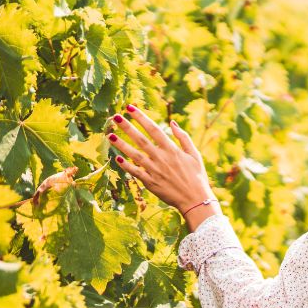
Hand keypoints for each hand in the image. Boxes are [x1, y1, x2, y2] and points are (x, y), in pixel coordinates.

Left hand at [107, 104, 218, 229]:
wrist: (195, 200)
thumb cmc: (197, 176)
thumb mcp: (194, 154)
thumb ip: (183, 137)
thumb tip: (171, 122)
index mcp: (172, 150)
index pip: (154, 129)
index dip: (141, 117)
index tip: (130, 108)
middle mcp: (162, 159)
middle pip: (141, 140)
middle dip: (128, 127)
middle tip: (116, 117)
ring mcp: (155, 171)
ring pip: (135, 155)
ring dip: (122, 145)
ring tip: (110, 135)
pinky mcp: (151, 183)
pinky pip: (136, 172)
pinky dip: (127, 166)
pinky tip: (117, 158)